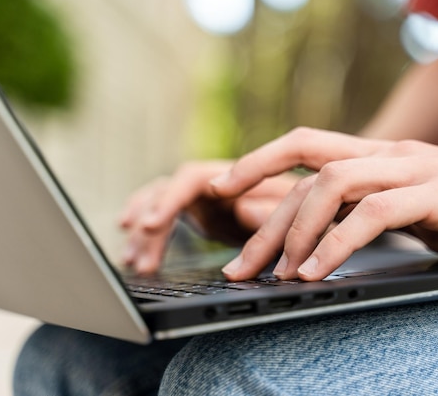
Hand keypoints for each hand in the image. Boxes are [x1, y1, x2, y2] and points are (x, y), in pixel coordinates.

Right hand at [119, 161, 298, 273]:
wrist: (305, 212)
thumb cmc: (303, 207)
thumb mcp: (293, 211)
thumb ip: (271, 211)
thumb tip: (241, 208)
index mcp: (233, 174)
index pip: (191, 177)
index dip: (170, 198)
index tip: (151, 223)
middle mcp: (211, 180)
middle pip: (168, 190)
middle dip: (150, 218)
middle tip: (138, 253)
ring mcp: (202, 195)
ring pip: (160, 205)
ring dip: (144, 233)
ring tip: (132, 263)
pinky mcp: (199, 211)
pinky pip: (165, 220)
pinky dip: (149, 239)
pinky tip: (134, 258)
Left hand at [214, 127, 437, 280]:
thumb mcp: (408, 208)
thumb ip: (366, 211)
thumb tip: (319, 238)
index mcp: (378, 156)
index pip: (305, 144)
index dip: (258, 161)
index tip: (222, 189)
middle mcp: (389, 154)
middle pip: (307, 168)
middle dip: (264, 216)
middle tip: (239, 264)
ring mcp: (414, 169)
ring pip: (333, 183)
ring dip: (296, 231)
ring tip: (277, 274)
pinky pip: (373, 213)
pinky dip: (336, 244)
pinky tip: (316, 272)